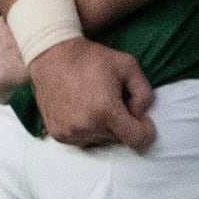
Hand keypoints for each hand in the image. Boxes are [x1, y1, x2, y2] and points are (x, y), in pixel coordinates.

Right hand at [33, 35, 157, 150]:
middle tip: (112, 100)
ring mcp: (70, 133)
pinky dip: (88, 128)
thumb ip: (145, 94)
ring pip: (101, 140)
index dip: (146, 132)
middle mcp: (86, 127)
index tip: (142, 120)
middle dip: (122, 123)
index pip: (137, 140)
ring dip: (104, 127)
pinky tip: (82, 109)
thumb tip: (140, 116)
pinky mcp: (58, 134)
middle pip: (119, 139)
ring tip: (95, 103)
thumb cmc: (92, 59)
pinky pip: (84, 140)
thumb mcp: (129, 65)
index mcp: (106, 111)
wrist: (52, 57)